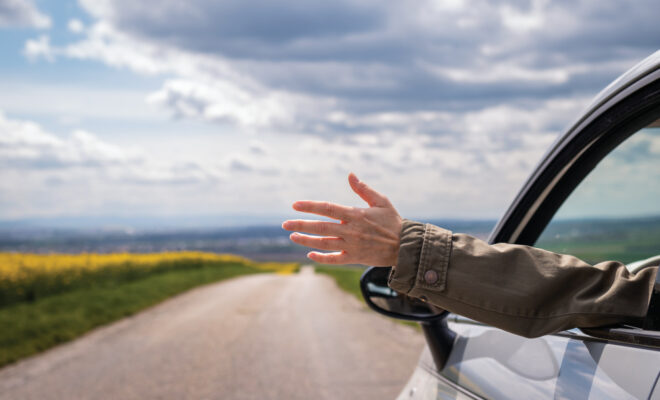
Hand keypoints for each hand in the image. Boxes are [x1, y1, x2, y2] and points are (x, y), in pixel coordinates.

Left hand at [282, 173, 402, 265]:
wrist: (405, 246)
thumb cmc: (393, 221)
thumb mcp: (381, 201)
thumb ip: (363, 189)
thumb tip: (350, 175)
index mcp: (355, 214)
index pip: (327, 208)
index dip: (309, 206)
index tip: (295, 205)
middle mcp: (351, 230)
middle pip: (320, 227)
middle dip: (300, 224)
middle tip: (284, 223)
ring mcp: (351, 246)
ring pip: (324, 243)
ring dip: (306, 240)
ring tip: (292, 236)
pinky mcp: (355, 258)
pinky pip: (334, 259)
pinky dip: (322, 258)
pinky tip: (310, 254)